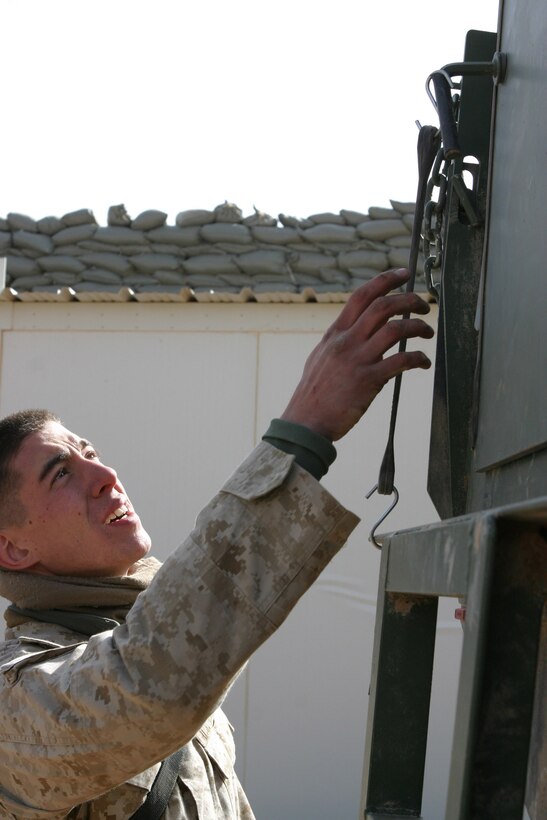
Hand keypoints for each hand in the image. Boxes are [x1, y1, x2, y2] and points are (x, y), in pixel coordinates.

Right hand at [281, 269, 433, 440]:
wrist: (306, 423)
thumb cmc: (313, 394)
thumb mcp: (320, 358)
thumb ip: (338, 341)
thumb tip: (355, 330)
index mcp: (334, 333)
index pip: (361, 295)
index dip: (385, 280)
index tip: (404, 274)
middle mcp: (346, 341)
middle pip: (383, 306)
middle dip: (409, 300)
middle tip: (424, 306)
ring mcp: (357, 360)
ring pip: (396, 328)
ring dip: (418, 327)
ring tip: (428, 332)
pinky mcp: (368, 381)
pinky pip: (401, 360)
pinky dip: (418, 358)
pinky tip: (423, 362)